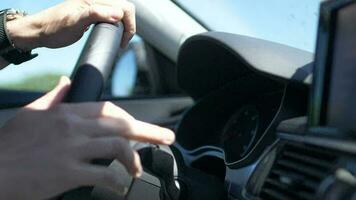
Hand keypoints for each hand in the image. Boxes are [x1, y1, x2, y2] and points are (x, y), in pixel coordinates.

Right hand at [0, 77, 174, 199]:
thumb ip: (53, 97)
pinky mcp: (67, 173)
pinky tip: (119, 186)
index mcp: (67, 112)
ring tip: (137, 170)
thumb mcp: (32, 114)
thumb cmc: (11, 144)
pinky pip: (103, 174)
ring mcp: (72, 149)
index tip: (142, 126)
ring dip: (134, 159)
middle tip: (168, 138)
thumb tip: (66, 83)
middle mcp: (74, 127)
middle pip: (122, 124)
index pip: (109, 109)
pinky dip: (116, 181)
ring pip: (118, 146)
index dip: (130, 118)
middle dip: (150, 131)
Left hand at [7, 0, 135, 50]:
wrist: (40, 31)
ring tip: (119, 40)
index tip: (122, 42)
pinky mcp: (92, 12)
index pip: (125, 8)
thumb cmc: (55, 28)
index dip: (129, 25)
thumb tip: (118, 14)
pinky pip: (112, 15)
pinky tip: (112, 34)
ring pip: (120, 12)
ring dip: (124, 25)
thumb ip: (96, 14)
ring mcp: (94, 5)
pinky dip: (117, 25)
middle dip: (129, 26)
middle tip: (122, 42)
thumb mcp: (75, 22)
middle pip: (125, 8)